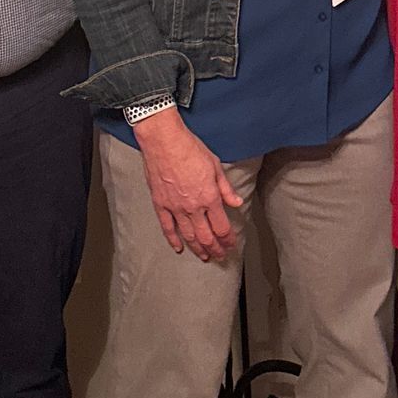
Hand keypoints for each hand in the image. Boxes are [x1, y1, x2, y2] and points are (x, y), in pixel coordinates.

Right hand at [133, 108, 243, 261]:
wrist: (164, 141)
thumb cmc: (190, 148)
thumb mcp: (215, 165)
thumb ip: (226, 188)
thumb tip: (236, 202)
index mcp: (209, 197)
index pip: (222, 226)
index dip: (228, 239)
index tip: (231, 244)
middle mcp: (193, 207)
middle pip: (207, 236)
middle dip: (215, 249)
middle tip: (220, 256)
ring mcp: (175, 207)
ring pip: (188, 236)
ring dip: (198, 249)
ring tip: (204, 256)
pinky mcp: (161, 204)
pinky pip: (167, 227)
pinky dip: (173, 240)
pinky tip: (178, 248)